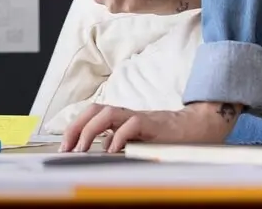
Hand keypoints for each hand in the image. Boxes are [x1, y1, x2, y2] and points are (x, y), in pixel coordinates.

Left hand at [60, 102, 238, 152]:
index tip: (65, 146)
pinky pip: (131, 125)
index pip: (92, 114)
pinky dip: (118, 136)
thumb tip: (101, 151)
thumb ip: (121, 142)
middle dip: (76, 127)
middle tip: (67, 148)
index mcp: (122, 118)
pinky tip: (112, 150)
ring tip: (82, 149)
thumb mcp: (138, 141)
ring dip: (90, 130)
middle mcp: (127, 115)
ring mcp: (139, 118)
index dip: (75, 127)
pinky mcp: (152, 124)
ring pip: (107, 114)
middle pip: (94, 110)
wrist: (196, 128)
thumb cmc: (167, 137)